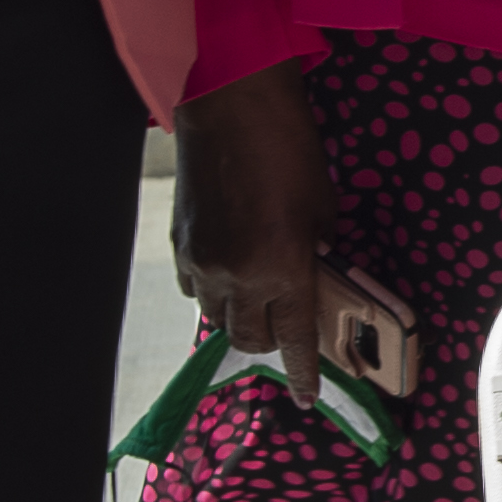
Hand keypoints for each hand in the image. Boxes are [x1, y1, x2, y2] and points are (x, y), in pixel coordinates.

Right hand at [172, 62, 335, 404]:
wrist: (230, 104)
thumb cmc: (288, 148)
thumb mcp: (322, 208)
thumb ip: (319, 255)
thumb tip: (317, 281)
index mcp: (281, 269)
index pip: (295, 340)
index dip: (303, 373)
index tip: (305, 397)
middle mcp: (235, 276)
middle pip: (250, 339)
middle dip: (273, 340)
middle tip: (290, 323)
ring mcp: (200, 262)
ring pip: (218, 319)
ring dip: (241, 317)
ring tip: (261, 294)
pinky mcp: (179, 244)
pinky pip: (195, 290)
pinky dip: (214, 291)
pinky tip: (231, 269)